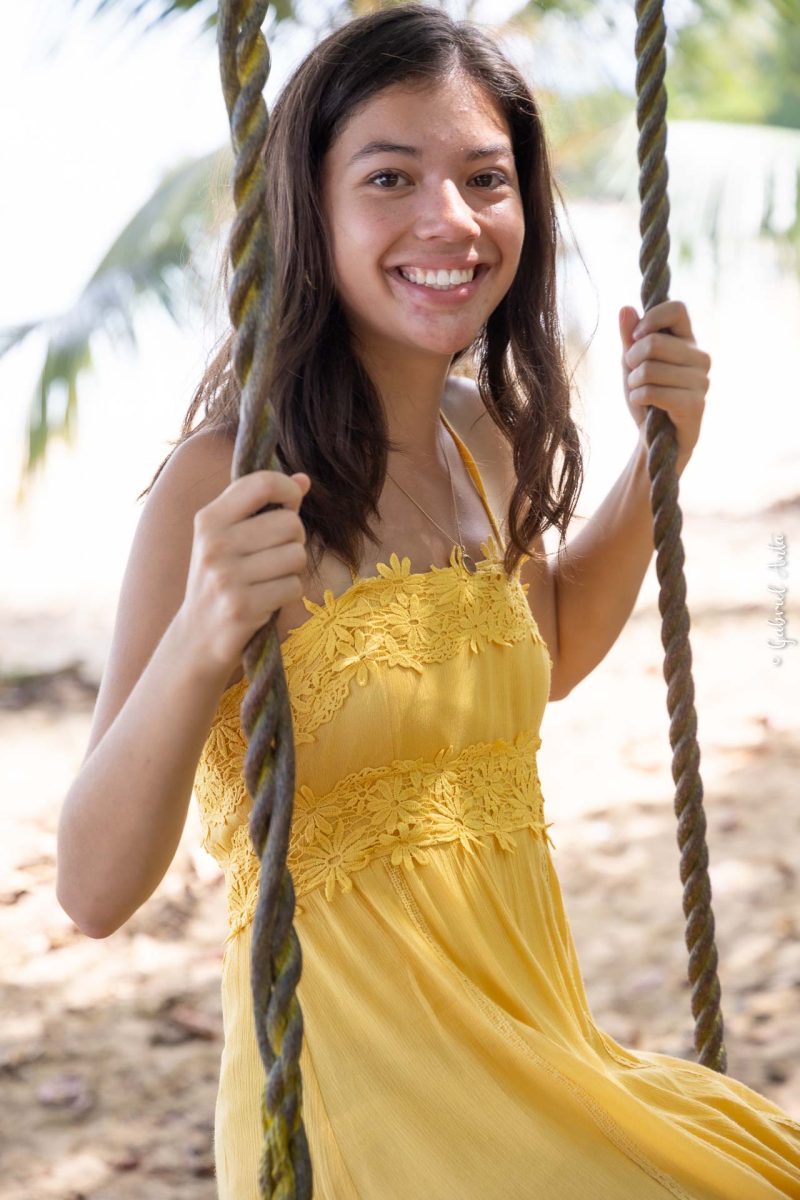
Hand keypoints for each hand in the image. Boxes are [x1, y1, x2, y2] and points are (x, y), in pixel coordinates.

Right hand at [181, 469, 311, 674]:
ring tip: (269, 578)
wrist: (197, 636)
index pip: (262, 483)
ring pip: (296, 555)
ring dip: (292, 569)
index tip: (291, 503)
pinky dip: (288, 594)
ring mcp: (226, 577)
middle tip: (275, 555)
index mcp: (209, 520)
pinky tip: (267, 599)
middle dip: (294, 539)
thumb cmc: (223, 578)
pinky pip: (293, 587)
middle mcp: (214, 545)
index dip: (288, 489)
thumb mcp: (230, 537)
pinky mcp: (242, 607)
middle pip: (290, 523)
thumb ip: (264, 505)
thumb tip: (304, 479)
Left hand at [619, 300, 710, 475]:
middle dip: (631, 360)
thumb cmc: (646, 398)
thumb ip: (629, 338)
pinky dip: (638, 398)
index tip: (636, 337)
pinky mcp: (695, 404)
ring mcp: (701, 381)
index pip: (677, 309)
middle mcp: (700, 357)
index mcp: (688, 341)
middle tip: (632, 375)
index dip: (651, 319)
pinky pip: (654, 392)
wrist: (656, 440)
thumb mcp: (632, 365)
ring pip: (650, 369)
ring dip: (633, 384)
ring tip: (638, 392)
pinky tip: (643, 406)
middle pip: (654, 342)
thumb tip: (625, 308)